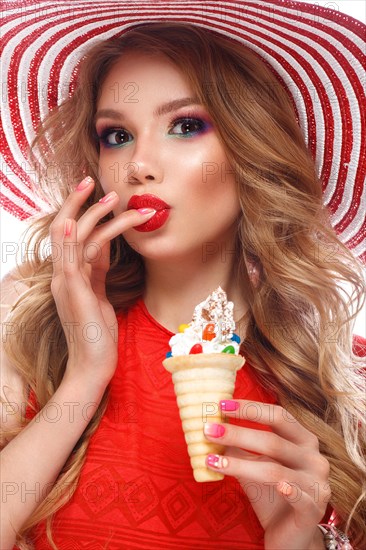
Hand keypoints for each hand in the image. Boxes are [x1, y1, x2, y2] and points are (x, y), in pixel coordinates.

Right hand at [49, 177, 154, 389]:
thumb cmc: (99, 336)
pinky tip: (76, 220)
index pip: (72, 236)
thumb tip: (105, 250)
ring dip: (90, 213)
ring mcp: (65, 283)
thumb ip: (98, 273)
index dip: (82, 213)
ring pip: (71, 237)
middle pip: (64, 229)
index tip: (96, 195)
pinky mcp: (74, 292)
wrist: (93, 367)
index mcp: (71, 277)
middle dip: (77, 203)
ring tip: (112, 197)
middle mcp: (63, 276)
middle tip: (91, 180)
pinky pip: (71, 258)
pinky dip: (73, 235)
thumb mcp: (99, 297)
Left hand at [204, 399, 330, 549]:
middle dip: (238, 433)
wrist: (290, 535)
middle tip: (209, 430)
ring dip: (240, 464)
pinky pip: (299, 497)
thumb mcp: (254, 464)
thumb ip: (239, 446)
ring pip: (275, 470)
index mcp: (303, 439)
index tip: (221, 405)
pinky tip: (278, 486)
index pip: (278, 416)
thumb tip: (212, 425)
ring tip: (212, 460)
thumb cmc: (271, 493)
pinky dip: (288, 490)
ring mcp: (317, 483)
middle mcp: (314, 458)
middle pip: (273, 440)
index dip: (251, 409)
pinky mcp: (314, 509)